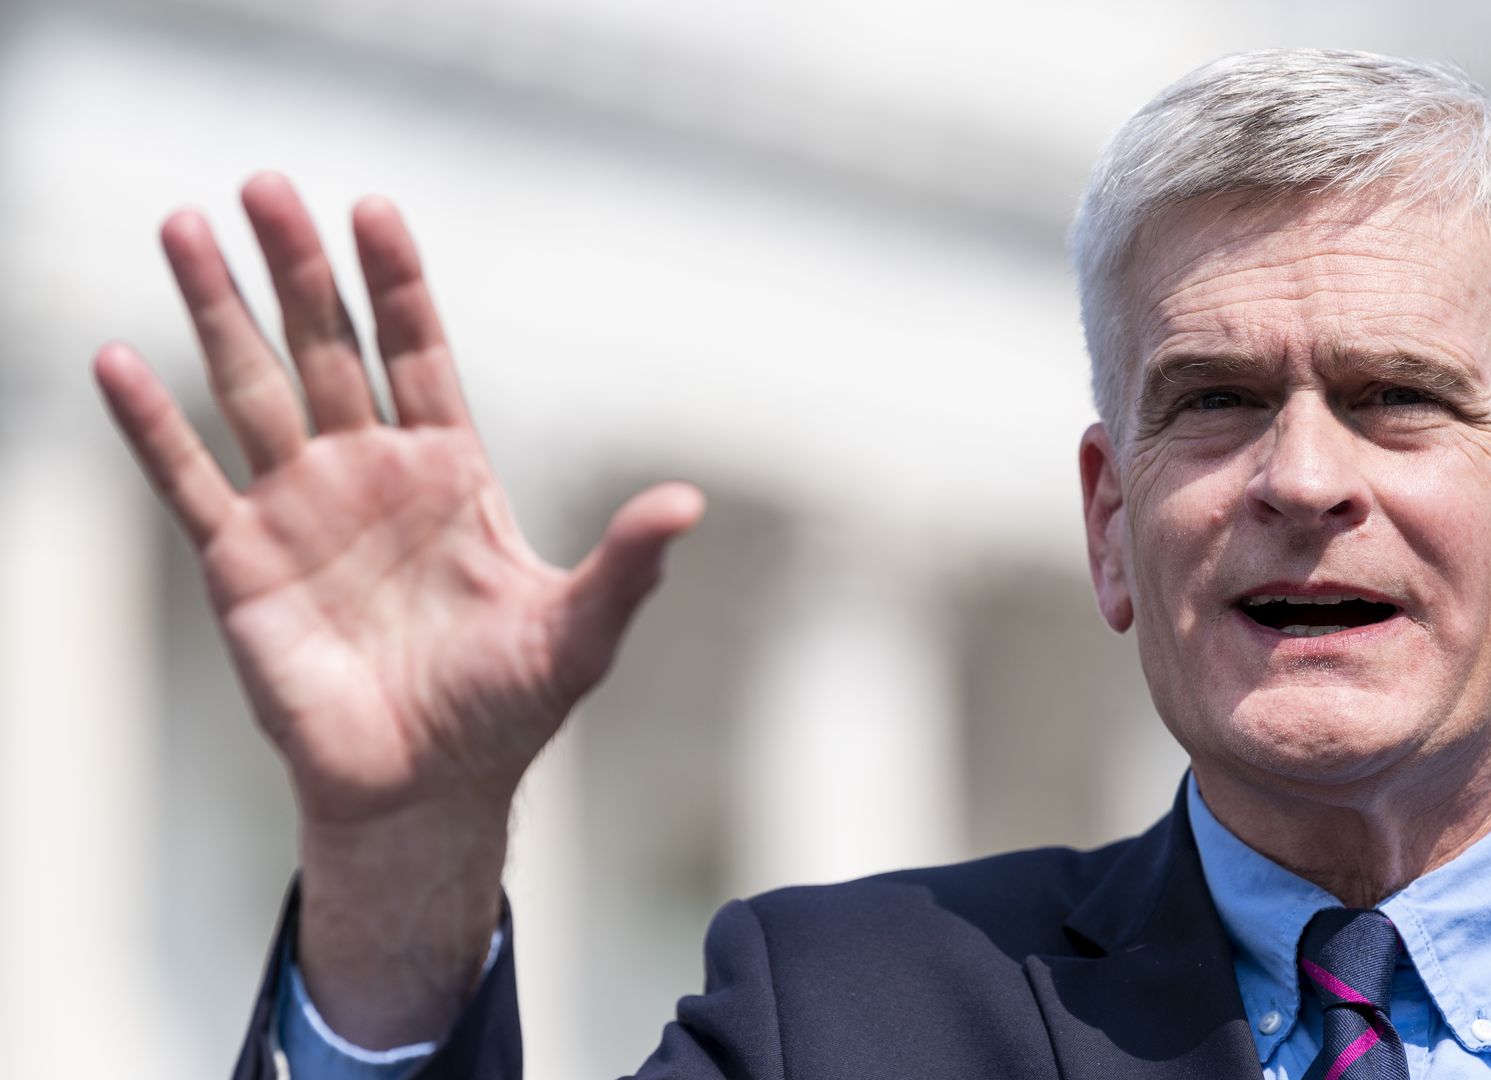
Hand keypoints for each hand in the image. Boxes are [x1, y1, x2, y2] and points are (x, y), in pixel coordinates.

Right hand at [93, 172, 701, 1044]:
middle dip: (299, 268)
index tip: (373, 208)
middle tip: (264, 183)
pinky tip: (116, 359)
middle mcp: (369, 473)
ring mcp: (300, 511)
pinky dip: (151, 426)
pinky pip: (189, 482)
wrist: (426, 792)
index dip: (397, 283)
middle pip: (327, 347)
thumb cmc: (507, 709)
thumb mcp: (578, 632)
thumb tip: (689, 503)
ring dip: (216, 311)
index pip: (419, 352)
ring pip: (250, 388)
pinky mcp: (241, 565)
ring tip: (184, 223)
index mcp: (450, 471)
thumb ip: (625, 564)